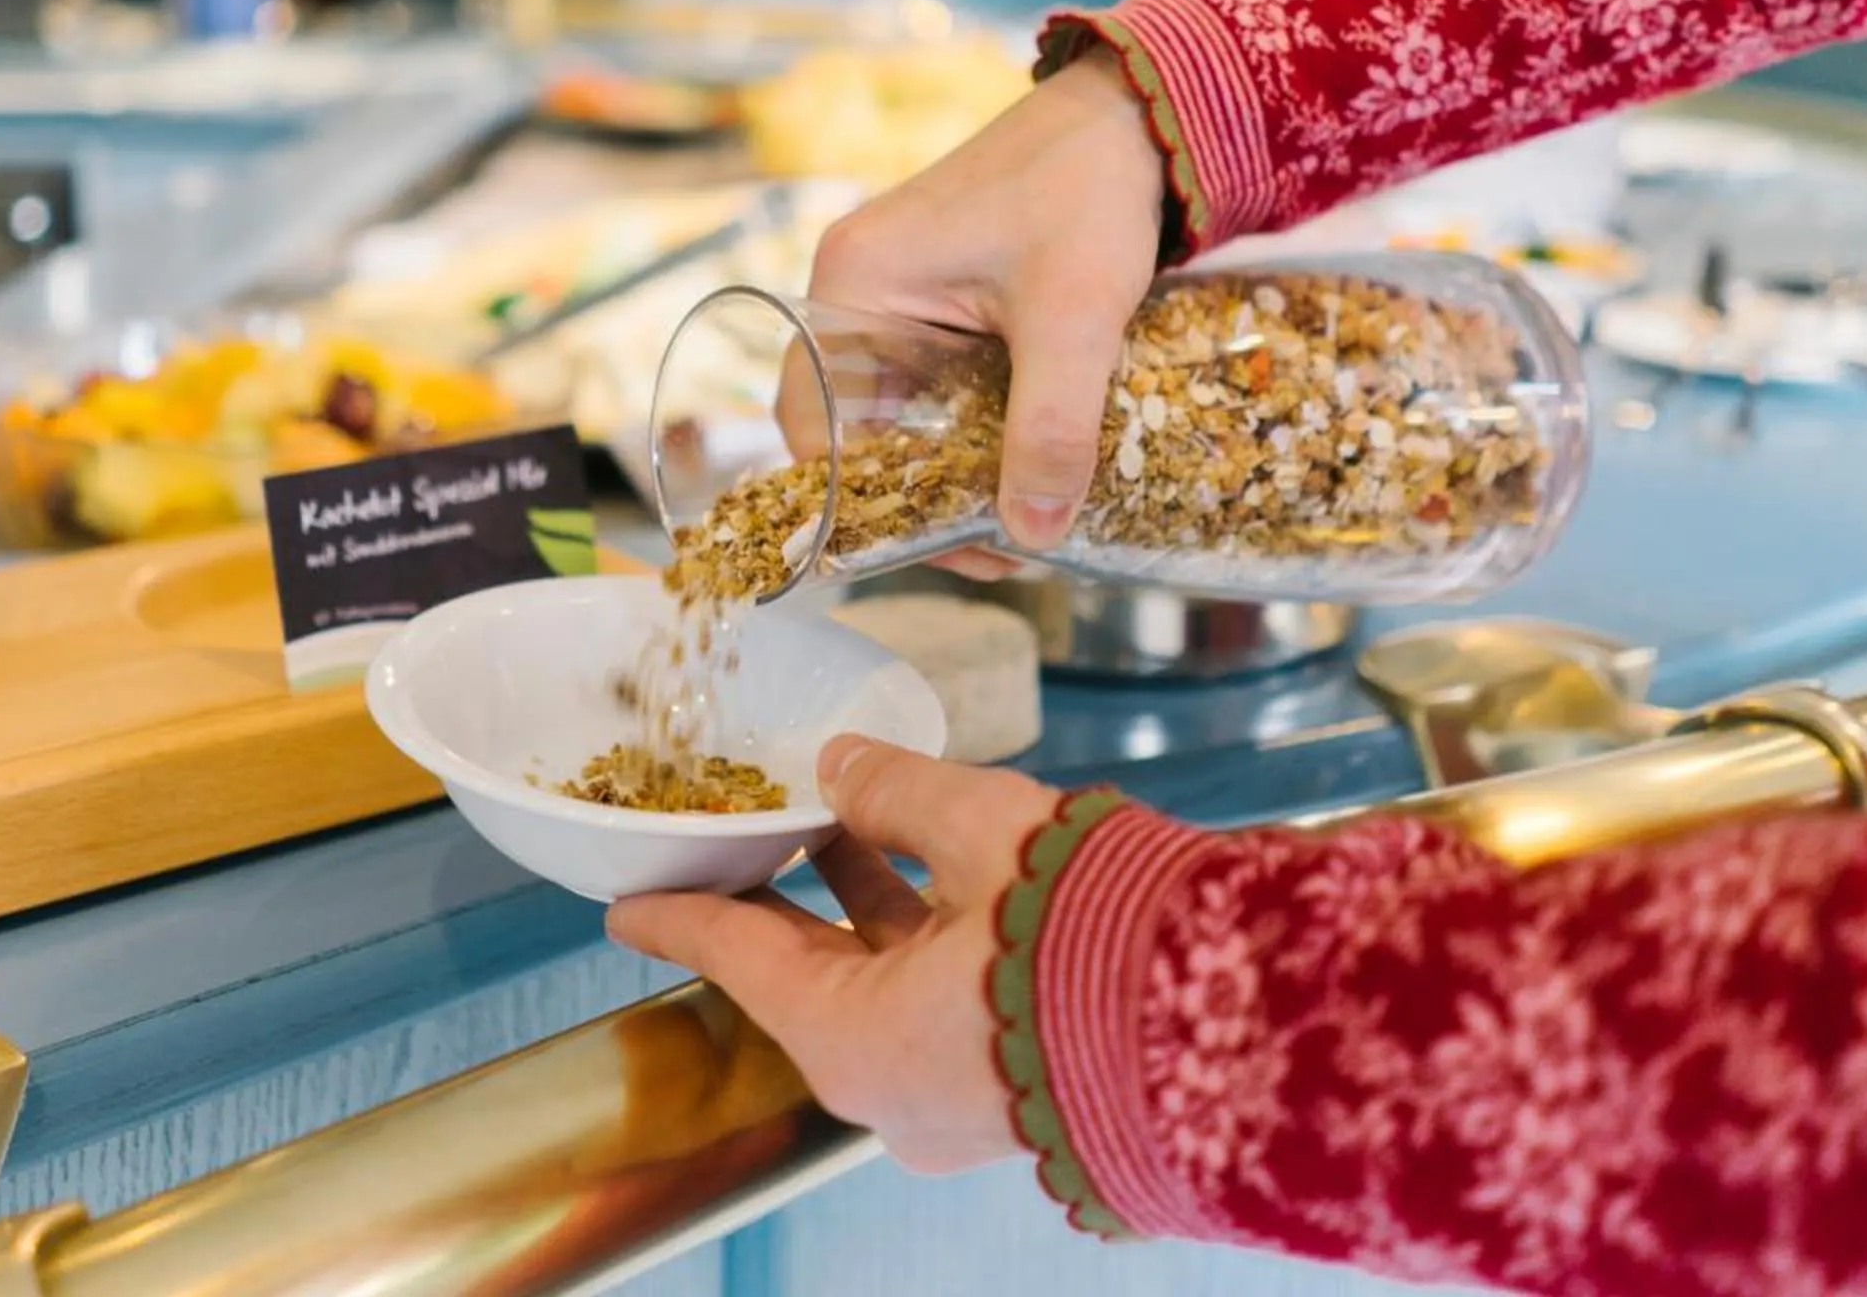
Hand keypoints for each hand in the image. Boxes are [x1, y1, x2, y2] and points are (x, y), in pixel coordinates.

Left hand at [605, 735, 1063, 1173]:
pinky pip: (947, 1010)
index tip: (628, 906)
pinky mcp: (1027, 1089)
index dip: (682, 916)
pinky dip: (928, 942)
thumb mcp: (977, 829)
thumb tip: (847, 764)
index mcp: (854, 1043)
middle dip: (785, 899)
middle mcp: (896, 1093)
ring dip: (866, 910)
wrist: (1238, 1020)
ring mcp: (964, 1102)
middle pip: (808, 980)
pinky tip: (941, 875)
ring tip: (851, 824)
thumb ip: (894, 793)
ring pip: (884, 993)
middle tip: (751, 838)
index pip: (739, 960)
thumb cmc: (1090, 933)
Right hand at [807, 49, 1167, 565]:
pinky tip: (1026, 465)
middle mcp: (855, 289)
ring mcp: (896, 292)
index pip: (815, 424)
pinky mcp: (941, 297)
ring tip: (1020, 519)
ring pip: (899, 409)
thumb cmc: (1088, 192)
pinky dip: (972, 428)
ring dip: (949, 465)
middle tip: (996, 547)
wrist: (1136, 115)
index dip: (869, 500)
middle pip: (855, 425)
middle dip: (918, 496)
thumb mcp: (1072, 319)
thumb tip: (1033, 534)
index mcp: (852, 284)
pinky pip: (934, 382)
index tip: (947, 545)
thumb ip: (1052, 427)